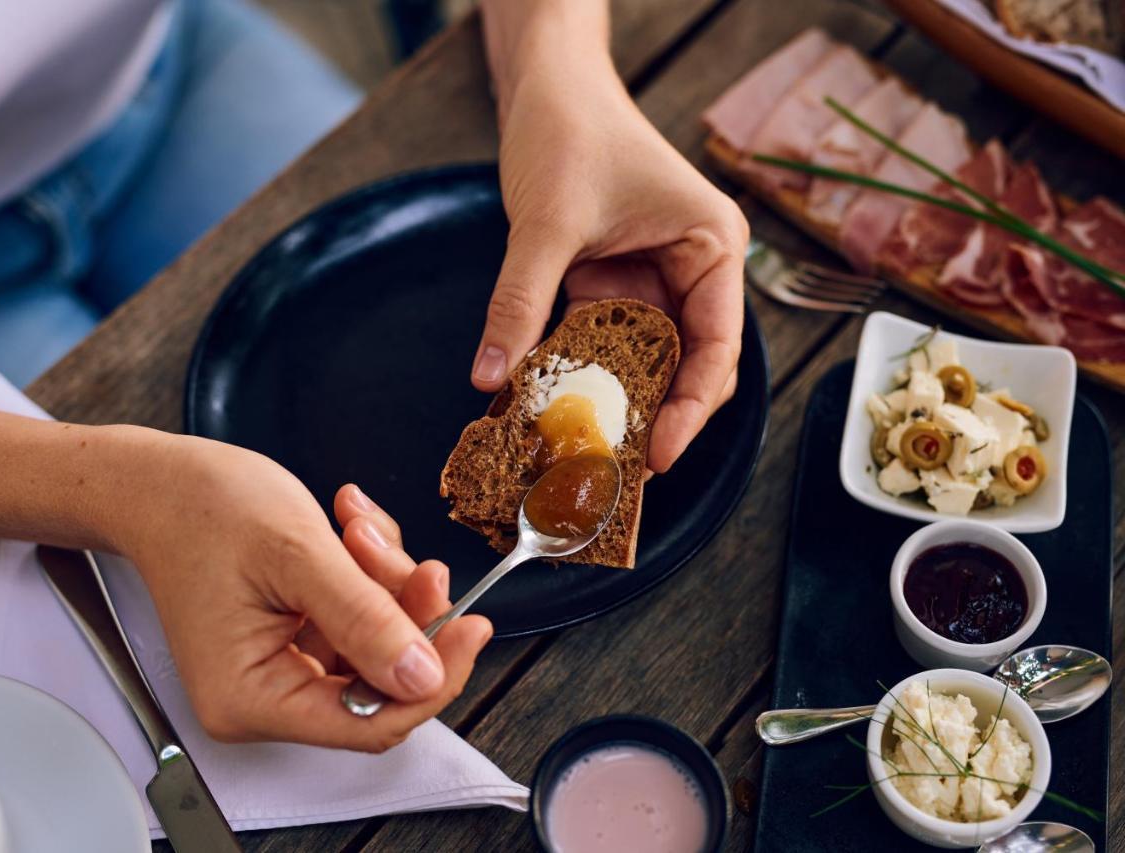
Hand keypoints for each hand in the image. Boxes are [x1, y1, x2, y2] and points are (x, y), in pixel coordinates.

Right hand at [109, 431, 491, 750]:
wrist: (158, 482)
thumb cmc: (203, 509)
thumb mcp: (297, 554)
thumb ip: (365, 618)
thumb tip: (423, 675)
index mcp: (251, 697)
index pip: (370, 723)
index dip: (432, 679)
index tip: (471, 625)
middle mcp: (262, 698)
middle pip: (379, 681)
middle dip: (404, 614)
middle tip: (417, 562)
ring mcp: (278, 668)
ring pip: (376, 643)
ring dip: (384, 582)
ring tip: (358, 527)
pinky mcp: (291, 639)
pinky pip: (357, 619)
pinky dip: (366, 575)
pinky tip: (350, 530)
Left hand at [472, 54, 747, 472]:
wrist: (547, 89)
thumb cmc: (569, 132)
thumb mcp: (546, 223)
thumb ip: (520, 301)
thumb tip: (489, 375)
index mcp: (710, 246)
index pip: (717, 345)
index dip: (692, 407)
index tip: (657, 453)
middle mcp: (693, 269)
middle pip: (690, 365)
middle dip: (658, 416)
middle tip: (620, 470)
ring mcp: (655, 281)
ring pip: (649, 362)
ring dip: (621, 402)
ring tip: (592, 453)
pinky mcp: (614, 285)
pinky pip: (607, 344)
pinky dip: (587, 375)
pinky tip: (560, 408)